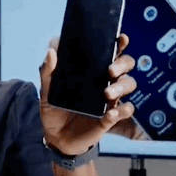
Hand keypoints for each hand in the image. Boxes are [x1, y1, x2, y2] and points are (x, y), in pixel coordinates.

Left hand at [39, 34, 136, 155]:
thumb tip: (51, 51)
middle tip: (110, 70)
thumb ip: (47, 72)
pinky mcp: (110, 117)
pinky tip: (110, 114)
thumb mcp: (47, 91)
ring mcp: (109, 99)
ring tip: (106, 94)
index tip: (120, 38)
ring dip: (121, 87)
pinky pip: (124, 111)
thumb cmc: (54, 109)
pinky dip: (120, 112)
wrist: (56, 138)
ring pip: (129, 85)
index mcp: (92, 71)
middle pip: (126, 65)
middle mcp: (105, 81)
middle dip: (122, 63)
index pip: (110, 52)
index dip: (118, 43)